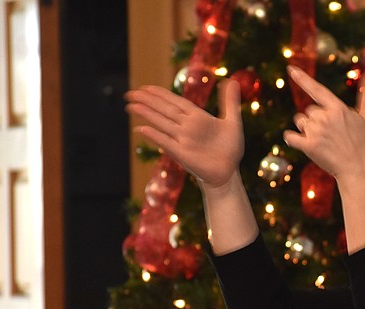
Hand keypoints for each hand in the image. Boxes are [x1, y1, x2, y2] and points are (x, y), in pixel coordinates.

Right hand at [125, 79, 243, 188]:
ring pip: (163, 123)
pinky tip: (142, 129)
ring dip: (148, 114)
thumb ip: (230, 102)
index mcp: (197, 117)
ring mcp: (184, 140)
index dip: (161, 94)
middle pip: (165, 110)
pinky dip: (155, 136)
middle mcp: (187, 127)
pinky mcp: (183, 154)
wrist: (229, 171)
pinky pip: (167, 143)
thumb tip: (233, 81)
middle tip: (130, 93)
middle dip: (148, 101)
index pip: (176, 102)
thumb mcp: (233, 122)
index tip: (146, 87)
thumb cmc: (230, 148)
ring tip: (131, 106)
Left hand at [283, 66, 364, 180]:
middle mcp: (326, 117)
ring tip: (323, 143)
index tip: (290, 69)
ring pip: (300, 123)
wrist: (359, 170)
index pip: (317, 89)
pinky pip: (290, 137)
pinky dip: (291, 139)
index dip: (302, 79)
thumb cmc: (364, 144)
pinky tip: (299, 143)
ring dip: (306, 131)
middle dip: (315, 121)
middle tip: (331, 136)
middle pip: (308, 112)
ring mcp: (316, 132)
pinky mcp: (308, 146)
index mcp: (338, 108)